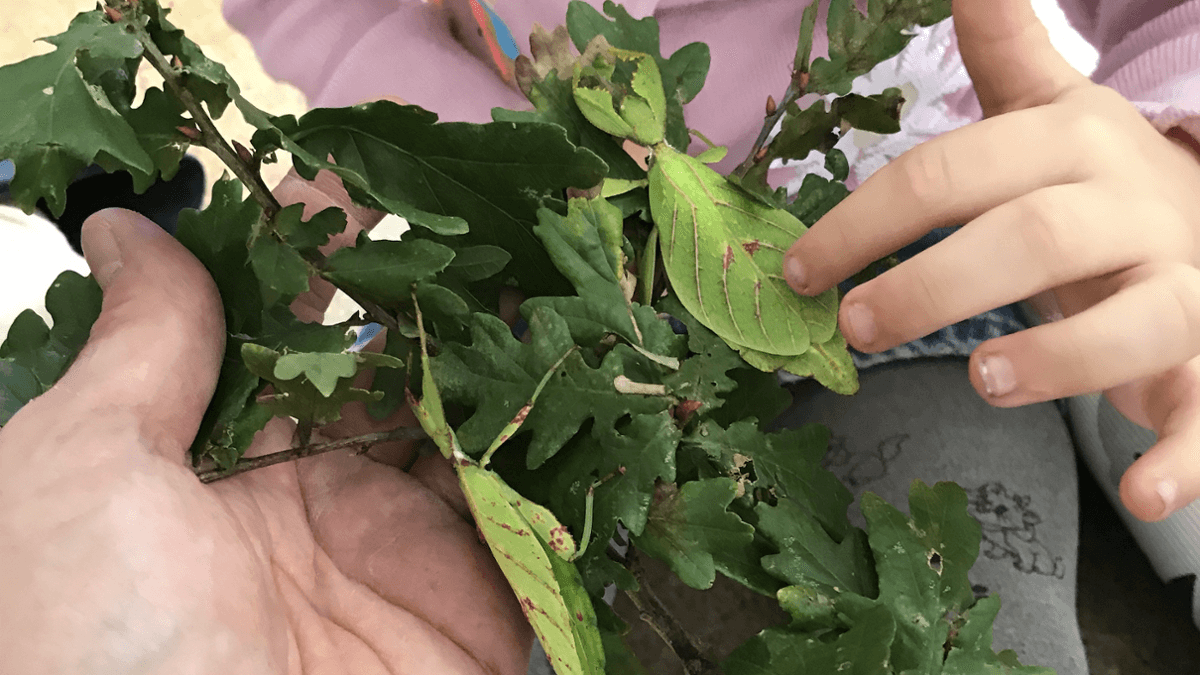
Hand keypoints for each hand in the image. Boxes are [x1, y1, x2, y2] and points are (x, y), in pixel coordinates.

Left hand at [0, 171, 531, 673]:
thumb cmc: (78, 634)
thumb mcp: (78, 468)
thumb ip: (141, 348)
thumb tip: (134, 228)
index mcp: (213, 455)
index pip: (283, 324)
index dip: (318, 244)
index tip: (362, 166)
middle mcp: (314, 494)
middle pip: (390, 366)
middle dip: (436, 286)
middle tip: (486, 198)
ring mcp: (399, 547)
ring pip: (471, 425)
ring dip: (508, 348)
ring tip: (549, 256)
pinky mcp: (472, 607)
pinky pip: (528, 514)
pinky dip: (559, 443)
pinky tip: (586, 363)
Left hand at [782, 0, 1199, 521]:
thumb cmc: (1100, 187)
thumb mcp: (1055, 112)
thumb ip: (1004, 53)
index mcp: (1071, 145)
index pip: (955, 170)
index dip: (866, 220)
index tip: (797, 268)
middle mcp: (1128, 208)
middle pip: (1031, 238)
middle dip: (935, 283)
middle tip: (857, 326)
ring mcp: (1182, 285)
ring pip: (1134, 318)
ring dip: (1055, 357)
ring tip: (982, 382)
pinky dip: (1181, 455)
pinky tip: (1139, 493)